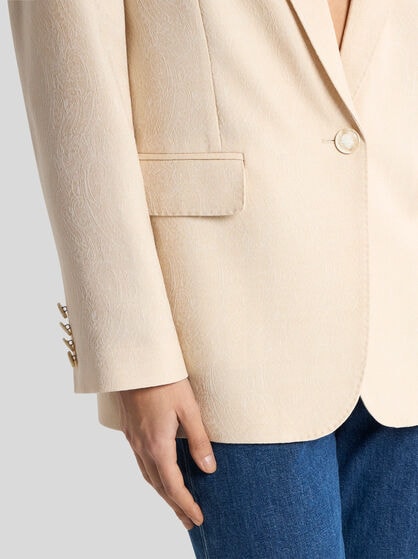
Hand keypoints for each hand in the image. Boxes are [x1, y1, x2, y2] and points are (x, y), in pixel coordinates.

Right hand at [117, 378, 216, 529]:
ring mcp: (133, 439)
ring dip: (163, 493)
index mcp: (158, 444)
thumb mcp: (189, 408)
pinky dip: (153, 476)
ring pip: (147, 475)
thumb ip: (199, 440)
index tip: (198, 518)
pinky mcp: (129, 430)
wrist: (135, 362)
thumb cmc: (164, 381)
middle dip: (175, 506)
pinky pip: (141, 462)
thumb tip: (209, 469)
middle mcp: (142, 446)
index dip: (186, 504)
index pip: (173, 485)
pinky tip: (159, 473)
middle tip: (189, 521)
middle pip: (159, 486)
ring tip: (176, 504)